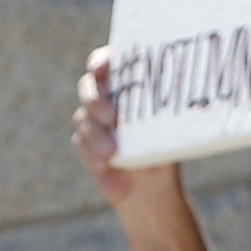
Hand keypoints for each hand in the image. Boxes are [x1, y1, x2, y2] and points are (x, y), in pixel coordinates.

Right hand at [73, 47, 187, 224]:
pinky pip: (80, 141)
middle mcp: (108, 98)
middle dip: (95, 99)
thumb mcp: (167, 130)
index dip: (100, 61)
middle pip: (88, 86)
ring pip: (83, 117)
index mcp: (128, 86)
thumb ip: (161, 114)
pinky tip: (105, 164)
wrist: (151, 190)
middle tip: (111, 118)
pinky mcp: (85, 143)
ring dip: (96, 134)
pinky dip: (91, 152)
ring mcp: (93, 120)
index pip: (109, 63)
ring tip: (113, 152)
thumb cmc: (165, 151)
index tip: (100, 68)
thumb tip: (170, 100)